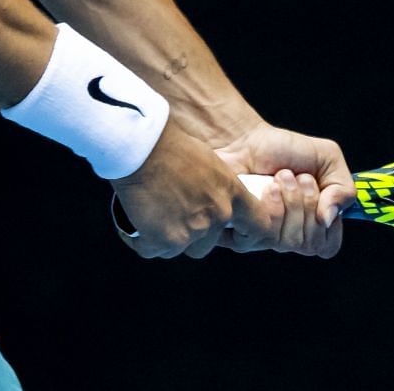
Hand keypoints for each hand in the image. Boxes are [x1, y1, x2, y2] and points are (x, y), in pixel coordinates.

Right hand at [110, 120, 280, 258]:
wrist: (142, 147)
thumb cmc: (170, 143)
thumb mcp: (207, 160)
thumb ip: (214, 186)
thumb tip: (208, 198)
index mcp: (231, 192)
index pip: (258, 223)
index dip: (246, 231)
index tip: (235, 230)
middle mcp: (216, 215)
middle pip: (209, 241)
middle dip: (192, 233)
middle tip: (172, 213)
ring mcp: (191, 231)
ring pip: (181, 248)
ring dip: (168, 238)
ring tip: (151, 215)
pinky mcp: (165, 240)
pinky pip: (153, 250)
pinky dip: (143, 240)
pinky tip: (135, 224)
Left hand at [213, 121, 354, 257]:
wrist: (247, 139)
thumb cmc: (286, 149)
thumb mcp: (329, 158)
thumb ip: (344, 189)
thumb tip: (328, 219)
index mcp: (314, 224)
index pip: (328, 246)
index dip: (329, 223)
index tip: (322, 192)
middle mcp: (291, 235)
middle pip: (311, 244)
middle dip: (308, 203)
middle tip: (299, 177)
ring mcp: (267, 237)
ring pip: (290, 241)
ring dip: (291, 199)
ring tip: (281, 177)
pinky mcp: (243, 232)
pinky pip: (265, 235)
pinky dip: (271, 207)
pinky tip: (266, 188)